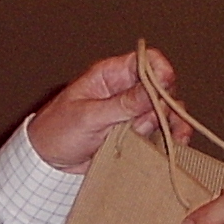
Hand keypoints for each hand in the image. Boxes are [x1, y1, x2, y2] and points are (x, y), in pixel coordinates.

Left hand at [26, 48, 189, 173]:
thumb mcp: (88, 117)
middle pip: (162, 86)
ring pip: (165, 110)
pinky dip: (171, 136)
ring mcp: (133, 112)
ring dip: (171, 123)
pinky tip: (175, 145)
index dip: (161, 70)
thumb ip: (122, 105)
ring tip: (172, 138)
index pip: (146, 60)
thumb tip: (154, 91)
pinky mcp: (136, 133)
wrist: (48, 162)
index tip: (165, 88)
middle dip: (163, 104)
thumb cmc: (57, 131)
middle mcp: (126, 90)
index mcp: (110, 75)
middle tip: (149, 121)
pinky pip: (161, 130)